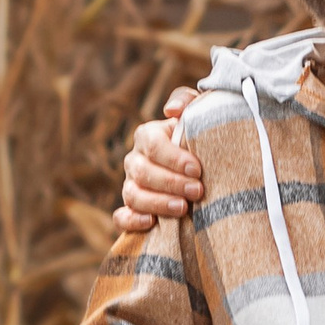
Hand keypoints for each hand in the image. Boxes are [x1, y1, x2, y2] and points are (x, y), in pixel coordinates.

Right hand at [115, 88, 203, 232]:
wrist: (203, 167)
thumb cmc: (201, 136)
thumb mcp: (198, 113)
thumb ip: (187, 101)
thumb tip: (171, 110)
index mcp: (147, 136)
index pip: (153, 145)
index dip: (174, 158)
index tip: (197, 169)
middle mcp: (135, 160)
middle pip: (144, 172)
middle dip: (171, 183)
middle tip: (197, 191)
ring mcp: (131, 185)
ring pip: (133, 195)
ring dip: (157, 203)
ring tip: (183, 208)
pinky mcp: (131, 209)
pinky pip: (121, 217)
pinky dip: (131, 221)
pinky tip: (151, 223)